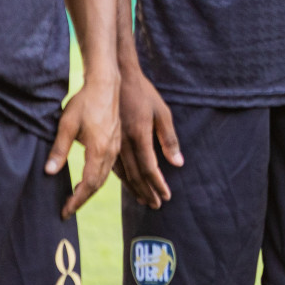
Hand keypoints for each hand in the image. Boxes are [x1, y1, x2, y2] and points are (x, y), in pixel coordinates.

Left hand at [47, 71, 119, 218]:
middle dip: (83, 198)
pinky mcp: (116, 142)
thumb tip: (49, 172)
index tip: (65, 212)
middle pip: (98, 183)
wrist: (106, 84)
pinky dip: (98, 178)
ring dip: (91, 189)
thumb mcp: (67, 124)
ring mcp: (115, 147)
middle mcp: (110, 151)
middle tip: (67, 209)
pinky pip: (110, 167)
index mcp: (99, 149)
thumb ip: (59, 149)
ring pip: (105, 176)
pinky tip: (89, 179)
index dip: (76, 200)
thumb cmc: (85, 102)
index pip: (88, 183)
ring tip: (76, 197)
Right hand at [114, 67, 181, 208]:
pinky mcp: (106, 140)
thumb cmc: (143, 94)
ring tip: (144, 200)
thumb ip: (169, 139)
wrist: (115, 79)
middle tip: (156, 205)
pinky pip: (114, 165)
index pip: (150, 168)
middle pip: (136, 175)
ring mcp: (113, 143)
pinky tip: (128, 184)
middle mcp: (124, 144)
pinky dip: (122, 178)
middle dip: (147, 192)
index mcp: (139, 136)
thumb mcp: (162, 112)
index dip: (158, 185)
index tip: (166, 197)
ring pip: (123, 173)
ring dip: (135, 188)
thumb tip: (178, 163)